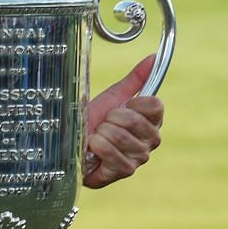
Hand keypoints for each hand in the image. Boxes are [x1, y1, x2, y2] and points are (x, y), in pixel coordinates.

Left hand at [82, 55, 164, 188]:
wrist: (73, 143)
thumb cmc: (95, 121)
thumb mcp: (114, 97)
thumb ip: (136, 79)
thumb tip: (153, 57)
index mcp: (152, 121)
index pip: (155, 106)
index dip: (132, 104)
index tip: (119, 108)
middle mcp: (151, 141)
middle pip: (135, 120)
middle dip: (111, 119)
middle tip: (103, 124)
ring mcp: (139, 157)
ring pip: (121, 136)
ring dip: (101, 133)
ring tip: (98, 136)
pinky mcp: (125, 171)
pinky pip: (112, 154)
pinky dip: (97, 147)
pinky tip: (93, 149)